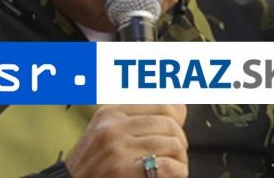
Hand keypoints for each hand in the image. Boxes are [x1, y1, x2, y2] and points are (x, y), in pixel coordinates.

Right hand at [66, 104, 187, 176]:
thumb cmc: (93, 161)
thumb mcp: (105, 129)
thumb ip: (136, 116)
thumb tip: (179, 105)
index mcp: (110, 112)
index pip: (159, 102)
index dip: (176, 115)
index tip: (177, 124)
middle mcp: (113, 126)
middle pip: (169, 123)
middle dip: (179, 140)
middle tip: (175, 152)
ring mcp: (118, 149)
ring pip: (173, 144)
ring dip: (180, 158)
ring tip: (172, 165)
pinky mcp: (125, 171)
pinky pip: (169, 166)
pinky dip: (178, 171)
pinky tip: (170, 174)